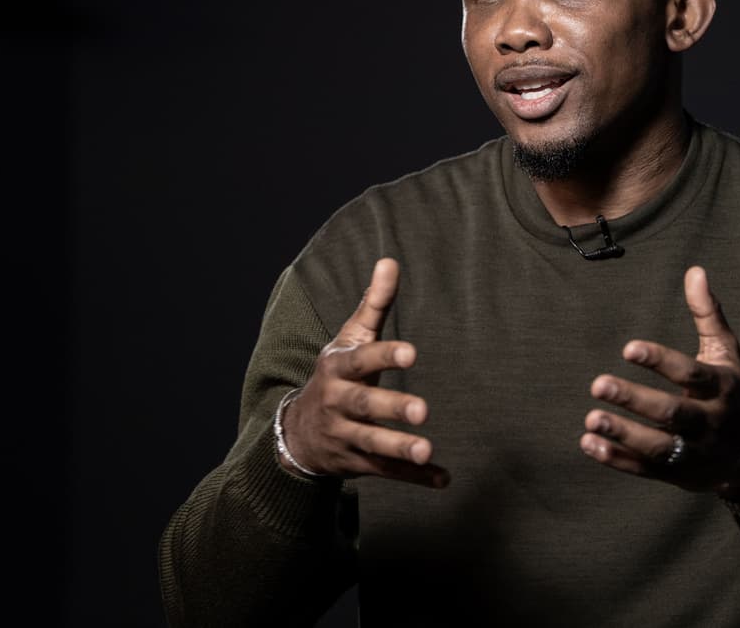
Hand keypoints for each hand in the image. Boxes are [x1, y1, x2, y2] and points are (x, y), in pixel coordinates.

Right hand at [280, 258, 448, 487]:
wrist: (296, 431)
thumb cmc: (336, 374)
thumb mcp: (349, 338)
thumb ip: (373, 304)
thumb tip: (390, 260)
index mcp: (338, 368)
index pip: (361, 361)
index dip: (386, 356)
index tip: (413, 353)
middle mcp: (337, 403)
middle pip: (365, 406)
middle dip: (392, 408)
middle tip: (423, 410)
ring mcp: (344, 436)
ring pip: (372, 445)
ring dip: (400, 448)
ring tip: (428, 450)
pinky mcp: (355, 464)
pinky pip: (385, 472)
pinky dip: (413, 478)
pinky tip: (443, 478)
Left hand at [580, 265, 739, 497]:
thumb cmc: (732, 392)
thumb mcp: (726, 353)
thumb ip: (708, 314)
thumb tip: (695, 270)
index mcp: (721, 388)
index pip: (690, 374)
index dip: (660, 361)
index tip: (628, 348)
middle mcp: (709, 422)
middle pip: (672, 413)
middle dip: (635, 399)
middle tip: (598, 384)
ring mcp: (694, 452)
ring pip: (657, 446)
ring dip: (623, 433)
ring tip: (591, 418)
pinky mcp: (677, 474)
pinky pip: (645, 469)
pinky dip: (617, 459)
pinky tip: (589, 443)